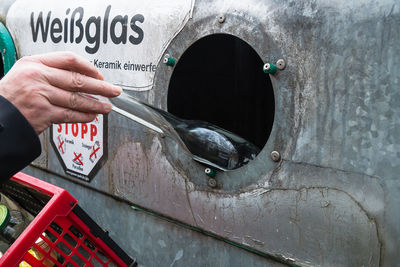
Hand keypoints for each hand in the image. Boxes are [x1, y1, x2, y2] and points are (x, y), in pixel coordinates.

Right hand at [0, 51, 120, 133]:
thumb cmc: (13, 96)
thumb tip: (83, 77)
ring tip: (107, 107)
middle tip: (114, 91)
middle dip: (101, 87)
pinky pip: (70, 115)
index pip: (68, 59)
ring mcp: (40, 95)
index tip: (100, 75)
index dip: (88, 67)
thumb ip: (51, 72)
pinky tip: (92, 116)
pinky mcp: (43, 114)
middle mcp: (37, 77)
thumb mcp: (26, 73)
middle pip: (77, 80)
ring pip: (76, 99)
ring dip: (95, 104)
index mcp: (34, 63)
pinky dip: (84, 116)